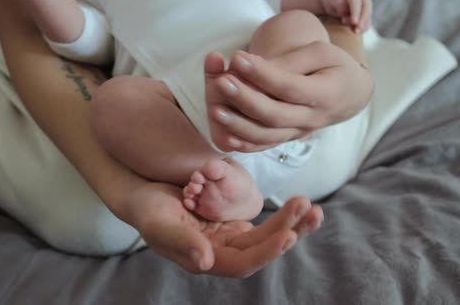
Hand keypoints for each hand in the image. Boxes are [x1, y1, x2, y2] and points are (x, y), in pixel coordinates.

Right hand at [125, 183, 322, 276]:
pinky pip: (264, 224)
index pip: (242, 263)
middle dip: (288, 231)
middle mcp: (222, 253)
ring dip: (292, 224)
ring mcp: (229, 239)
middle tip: (310, 210)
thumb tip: (206, 262)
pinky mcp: (233, 224)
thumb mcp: (160, 224)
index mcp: (205, 259)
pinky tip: (299, 206)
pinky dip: (282, 216)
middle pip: (262, 249)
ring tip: (314, 209)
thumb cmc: (148, 211)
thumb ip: (182, 242)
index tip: (287, 235)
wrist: (146, 195)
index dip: (265, 252)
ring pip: (268, 236)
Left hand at [206, 43, 372, 152]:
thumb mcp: (320, 53)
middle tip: (220, 82)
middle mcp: (312, 119)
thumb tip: (253, 65)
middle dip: (245, 99)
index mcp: (325, 94)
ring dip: (238, 125)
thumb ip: (290, 60)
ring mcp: (298, 133)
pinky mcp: (287, 139)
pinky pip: (263, 146)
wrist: (349, 94)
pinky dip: (243, 143)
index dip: (261, 74)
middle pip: (274, 114)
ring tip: (214, 109)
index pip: (288, 86)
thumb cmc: (333, 66)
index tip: (236, 57)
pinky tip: (223, 134)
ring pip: (266, 136)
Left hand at [317, 0, 372, 33]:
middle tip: (357, 30)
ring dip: (364, 24)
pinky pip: (367, 20)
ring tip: (356, 32)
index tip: (354, 22)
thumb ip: (338, 2)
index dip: (356, 11)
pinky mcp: (363, 12)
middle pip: (367, 6)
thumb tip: (345, 12)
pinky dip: (364, 27)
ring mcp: (363, 3)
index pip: (356, 0)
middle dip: (364, 19)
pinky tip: (357, 32)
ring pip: (368, 13)